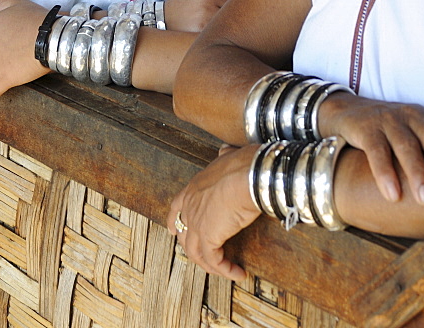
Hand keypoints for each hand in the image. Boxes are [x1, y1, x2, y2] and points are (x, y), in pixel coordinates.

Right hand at [164, 0, 237, 32]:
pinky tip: (220, 33)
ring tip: (228, 28)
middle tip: (240, 20)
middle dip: (237, 14)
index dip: (241, 2)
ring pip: (230, 18)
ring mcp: (206, 10)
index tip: (244, 9)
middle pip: (235, 5)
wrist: (166, 16)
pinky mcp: (203, 25)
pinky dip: (223, 32)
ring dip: (230, 24)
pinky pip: (221, 29)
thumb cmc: (188, 3)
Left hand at [167, 144, 259, 279]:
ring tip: (225, 270)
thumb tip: (226, 150)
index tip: (173, 231)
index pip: (176, 207)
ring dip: (210, 264)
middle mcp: (191, 205)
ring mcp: (196, 221)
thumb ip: (225, 156)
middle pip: (183, 233)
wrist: (249, 176)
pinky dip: (225, 270)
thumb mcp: (229, 156)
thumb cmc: (244, 165)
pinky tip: (237, 273)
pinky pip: (213, 261)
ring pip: (195, 252)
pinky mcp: (208, 237)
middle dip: (191, 247)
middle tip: (204, 258)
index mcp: (194, 187)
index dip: (174, 221)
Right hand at [319, 92, 423, 205]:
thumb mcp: (416, 133)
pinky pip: (377, 150)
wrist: (347, 112)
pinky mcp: (366, 128)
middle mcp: (412, 115)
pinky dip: (385, 172)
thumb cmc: (392, 133)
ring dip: (417, 172)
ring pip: (406, 145)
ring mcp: (389, 120)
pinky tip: (392, 193)